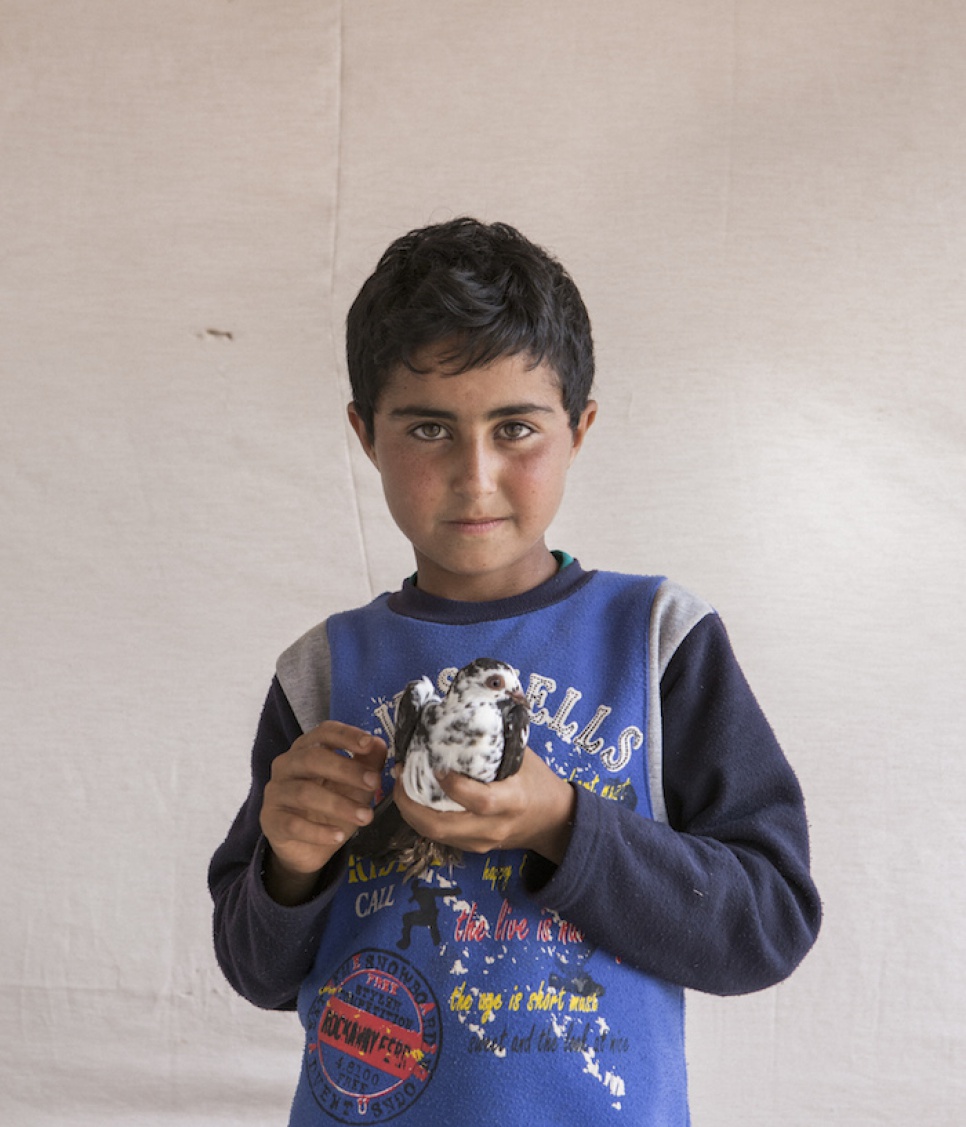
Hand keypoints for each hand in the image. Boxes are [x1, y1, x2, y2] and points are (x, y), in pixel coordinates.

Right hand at [260, 722, 386, 903]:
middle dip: (346, 770)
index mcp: (307, 749)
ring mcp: (276, 792)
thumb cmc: (328, 809)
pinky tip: (339, 836)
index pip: (323, 732)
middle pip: (312, 759)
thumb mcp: (353, 786)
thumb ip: (367, 764)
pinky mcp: (271, 820)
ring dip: (339, 805)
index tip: (368, 743)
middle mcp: (286, 765)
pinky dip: (318, 831)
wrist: (306, 848)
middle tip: (373, 783)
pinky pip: (293, 824)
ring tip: (365, 817)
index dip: (346, 735)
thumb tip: (380, 744)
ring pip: (304, 793)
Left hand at [392, 748, 575, 864]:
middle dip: (413, 805)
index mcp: (512, 801)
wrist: (553, 820)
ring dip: (411, 812)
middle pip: (444, 826)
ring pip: (436, 835)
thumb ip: (494, 742)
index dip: (453, 786)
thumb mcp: (523, 756)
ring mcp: (482, 842)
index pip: (479, 800)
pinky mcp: (474, 848)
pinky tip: (414, 798)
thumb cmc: (538, 781)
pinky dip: (422, 818)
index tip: (434, 765)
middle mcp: (495, 826)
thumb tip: (461, 714)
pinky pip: (440, 837)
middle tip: (399, 776)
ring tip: (399, 784)